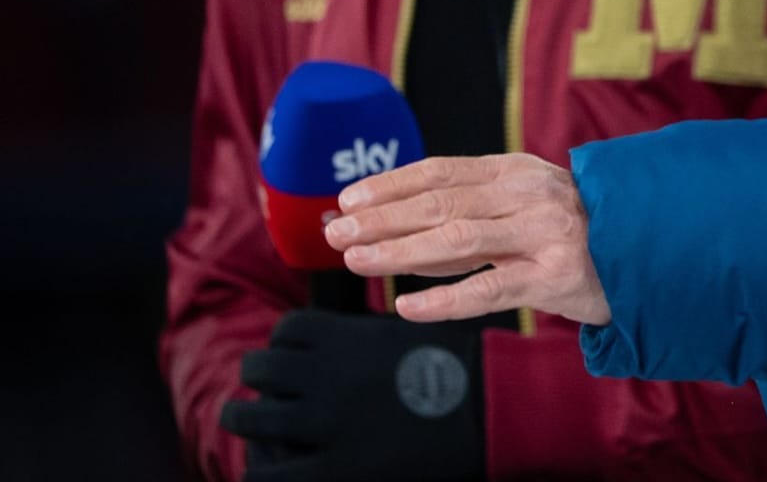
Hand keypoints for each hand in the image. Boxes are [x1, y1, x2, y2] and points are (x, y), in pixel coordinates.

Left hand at [218, 308, 482, 480]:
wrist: (490, 409)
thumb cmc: (459, 370)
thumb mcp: (410, 334)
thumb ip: (367, 338)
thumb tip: (339, 346)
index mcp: (348, 336)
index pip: (288, 330)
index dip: (285, 344)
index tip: (292, 357)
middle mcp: (326, 374)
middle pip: (259, 366)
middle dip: (258, 377)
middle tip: (266, 391)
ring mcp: (323, 422)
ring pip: (247, 415)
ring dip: (244, 416)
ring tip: (253, 424)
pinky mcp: (330, 467)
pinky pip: (268, 471)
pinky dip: (262, 467)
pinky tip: (273, 465)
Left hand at [324, 153, 610, 325]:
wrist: (645, 253)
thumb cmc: (573, 231)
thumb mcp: (526, 204)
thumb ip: (471, 212)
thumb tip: (394, 226)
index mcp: (518, 170)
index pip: (443, 170)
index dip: (393, 182)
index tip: (351, 197)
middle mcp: (530, 194)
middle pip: (442, 202)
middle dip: (383, 217)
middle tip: (338, 230)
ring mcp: (544, 233)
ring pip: (457, 239)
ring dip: (400, 251)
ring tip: (359, 259)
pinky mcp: (555, 276)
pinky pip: (490, 288)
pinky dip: (444, 298)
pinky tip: (408, 306)